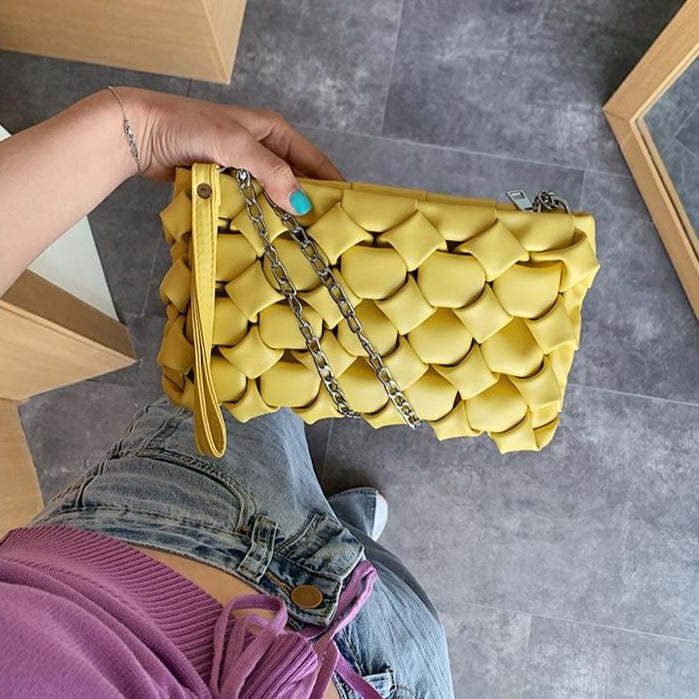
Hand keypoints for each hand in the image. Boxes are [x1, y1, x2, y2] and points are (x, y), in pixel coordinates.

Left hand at [114, 86, 343, 214]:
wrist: (142, 133)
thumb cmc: (188, 127)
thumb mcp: (236, 145)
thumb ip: (271, 171)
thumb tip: (301, 203)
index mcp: (273, 131)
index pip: (314, 160)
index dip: (332, 183)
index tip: (348, 210)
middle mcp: (262, 149)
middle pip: (296, 180)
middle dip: (308, 204)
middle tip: (323, 234)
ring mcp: (244, 168)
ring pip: (273, 195)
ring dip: (283, 214)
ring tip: (299, 241)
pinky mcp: (226, 183)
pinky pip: (251, 203)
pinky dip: (260, 217)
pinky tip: (267, 236)